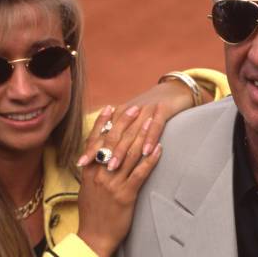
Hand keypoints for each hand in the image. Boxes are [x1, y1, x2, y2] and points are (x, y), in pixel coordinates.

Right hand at [77, 107, 161, 255]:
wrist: (94, 236)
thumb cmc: (93, 211)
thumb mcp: (87, 187)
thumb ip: (92, 168)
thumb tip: (98, 152)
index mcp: (89, 170)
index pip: (96, 140)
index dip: (104, 122)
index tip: (112, 107)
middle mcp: (100, 174)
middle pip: (114, 142)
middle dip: (126, 122)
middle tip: (136, 107)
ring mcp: (113, 184)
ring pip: (129, 154)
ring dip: (142, 135)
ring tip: (151, 121)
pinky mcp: (126, 195)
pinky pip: (140, 173)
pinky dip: (151, 159)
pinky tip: (159, 148)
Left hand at [78, 80, 209, 165]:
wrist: (175, 89)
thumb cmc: (153, 108)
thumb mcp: (134, 117)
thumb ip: (120, 130)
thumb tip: (103, 150)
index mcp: (121, 112)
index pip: (103, 132)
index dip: (92, 148)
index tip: (81, 163)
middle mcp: (131, 110)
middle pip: (115, 134)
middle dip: (104, 151)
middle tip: (96, 168)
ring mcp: (147, 109)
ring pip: (132, 132)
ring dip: (122, 150)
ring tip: (114, 166)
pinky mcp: (163, 109)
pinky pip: (155, 126)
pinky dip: (149, 139)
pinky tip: (145, 152)